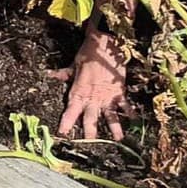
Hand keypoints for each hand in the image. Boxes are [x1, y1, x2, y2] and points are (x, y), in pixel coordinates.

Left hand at [53, 23, 129, 141]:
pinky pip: (125, 104)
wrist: (106, 43)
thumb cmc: (88, 53)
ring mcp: (107, 96)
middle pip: (90, 119)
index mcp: (79, 92)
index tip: (62, 133)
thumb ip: (65, 74)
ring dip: (114, 128)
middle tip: (89, 144)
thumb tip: (50, 74)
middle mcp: (92, 97)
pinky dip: (131, 112)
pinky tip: (136, 120)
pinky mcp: (119, 91)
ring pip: (110, 116)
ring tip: (118, 140)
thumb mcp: (74, 64)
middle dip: (89, 132)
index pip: (70, 111)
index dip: (66, 123)